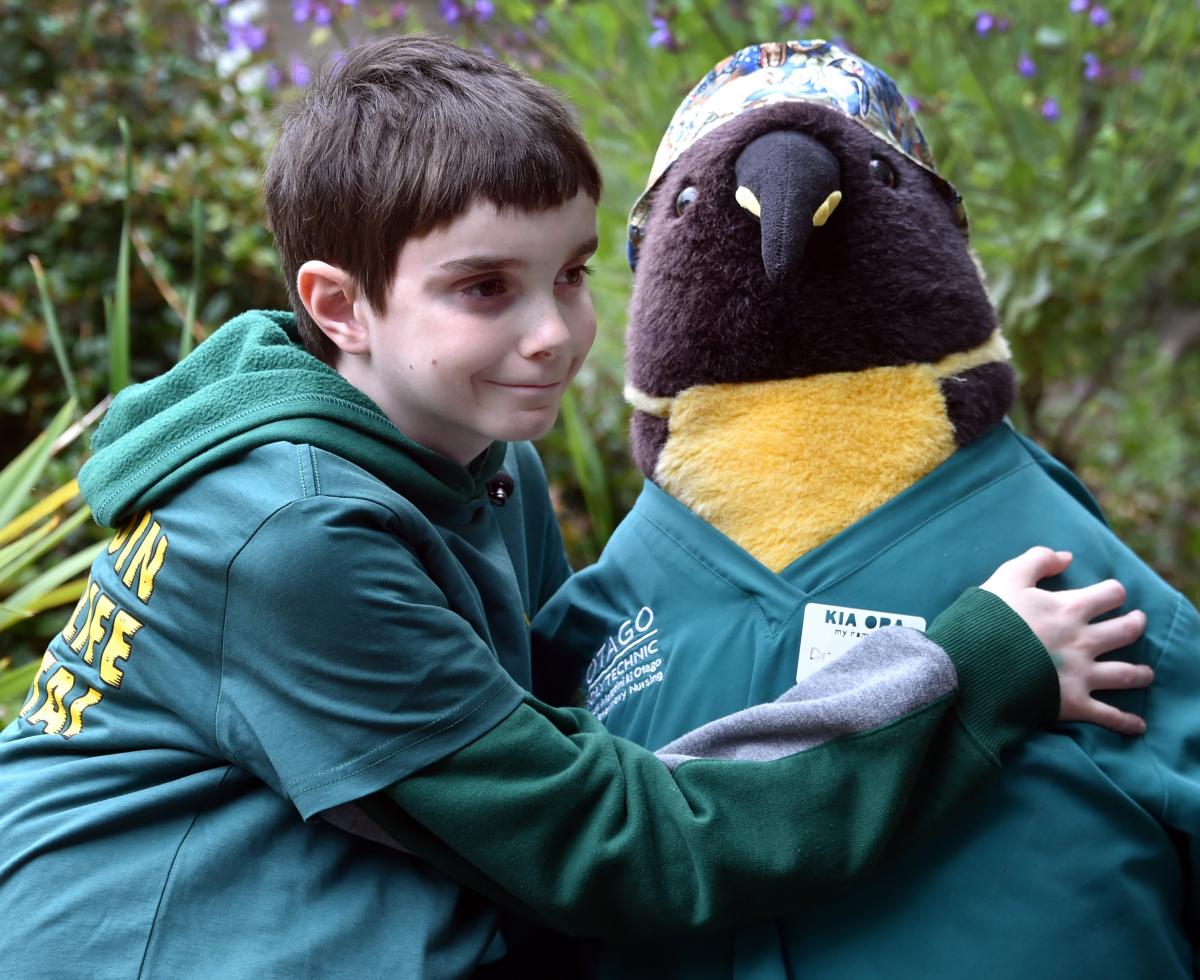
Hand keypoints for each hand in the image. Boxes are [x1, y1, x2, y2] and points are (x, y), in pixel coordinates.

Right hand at [980, 547, 1150, 734]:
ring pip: (1126, 673)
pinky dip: (1126, 722)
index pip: (1110, 594)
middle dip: (1135, 624)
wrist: (970, 663)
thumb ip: (1037, 560)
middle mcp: (1083, 641)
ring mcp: (1081, 674)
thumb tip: (1066, 556)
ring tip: (1146, 673)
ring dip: (1141, 673)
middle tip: (1137, 622)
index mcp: (1069, 609)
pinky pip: (1108, 715)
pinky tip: (1137, 725)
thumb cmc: (986, 618)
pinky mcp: (1073, 703)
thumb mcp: (1007, 577)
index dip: (1113, 592)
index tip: (1111, 594)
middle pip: (1126, 631)